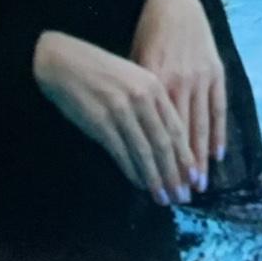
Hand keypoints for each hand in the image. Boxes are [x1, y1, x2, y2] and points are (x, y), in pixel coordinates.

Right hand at [33, 31, 195, 205]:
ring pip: (145, 153)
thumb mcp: (135, 78)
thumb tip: (169, 143)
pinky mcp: (101, 123)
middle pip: (164, 143)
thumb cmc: (103, 71)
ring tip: (163, 198)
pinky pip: (122, 154)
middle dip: (175, 174)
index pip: (176, 127)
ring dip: (155, 179)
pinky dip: (133, 172)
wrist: (66, 62)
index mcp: (154, 85)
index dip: (187, 156)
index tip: (195, 177)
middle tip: (182, 196)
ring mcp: (121, 110)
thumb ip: (153, 104)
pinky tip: (140, 184)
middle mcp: (141, 98)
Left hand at [131, 0, 225, 188]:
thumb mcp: (135, 63)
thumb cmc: (148, 35)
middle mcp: (180, 82)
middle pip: (180, 135)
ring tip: (198, 184)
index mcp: (155, 82)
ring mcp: (201, 78)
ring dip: (200, 158)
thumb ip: (136, 96)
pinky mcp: (216, 72)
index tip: (155, 185)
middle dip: (180, 168)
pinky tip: (216, 155)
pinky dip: (218, 132)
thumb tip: (128, 133)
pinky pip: (218, 108)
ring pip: (200, 125)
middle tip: (180, 197)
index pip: (156, 131)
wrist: (175, 2)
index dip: (157, 160)